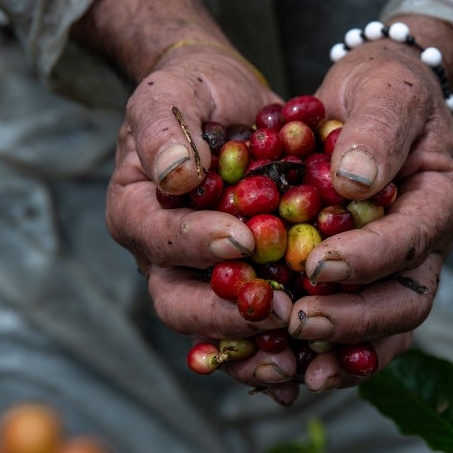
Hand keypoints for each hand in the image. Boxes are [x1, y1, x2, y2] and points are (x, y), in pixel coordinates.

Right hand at [76, 0, 308, 404]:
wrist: (228, 102)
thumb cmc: (194, 91)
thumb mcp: (172, 92)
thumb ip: (163, 128)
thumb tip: (173, 174)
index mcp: (137, 210)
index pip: (156, 238)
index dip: (195, 244)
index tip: (242, 239)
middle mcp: (163, 256)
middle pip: (178, 302)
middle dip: (226, 313)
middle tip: (278, 309)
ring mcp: (201, 278)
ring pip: (215, 331)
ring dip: (254, 349)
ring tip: (295, 355)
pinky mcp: (240, 287)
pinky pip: (253, 331)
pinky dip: (280, 349)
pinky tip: (315, 361)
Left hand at [287, 16, 452, 391]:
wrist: (377, 95)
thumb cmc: (385, 86)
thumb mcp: (385, 90)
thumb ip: (376, 131)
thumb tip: (354, 181)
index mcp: (442, 200)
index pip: (412, 241)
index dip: (368, 258)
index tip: (318, 264)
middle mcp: (427, 245)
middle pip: (404, 302)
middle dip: (353, 320)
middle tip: (299, 322)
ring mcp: (399, 267)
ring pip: (382, 329)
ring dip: (341, 352)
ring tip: (296, 371)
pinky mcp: (366, 279)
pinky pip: (353, 328)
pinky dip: (323, 350)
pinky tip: (282, 365)